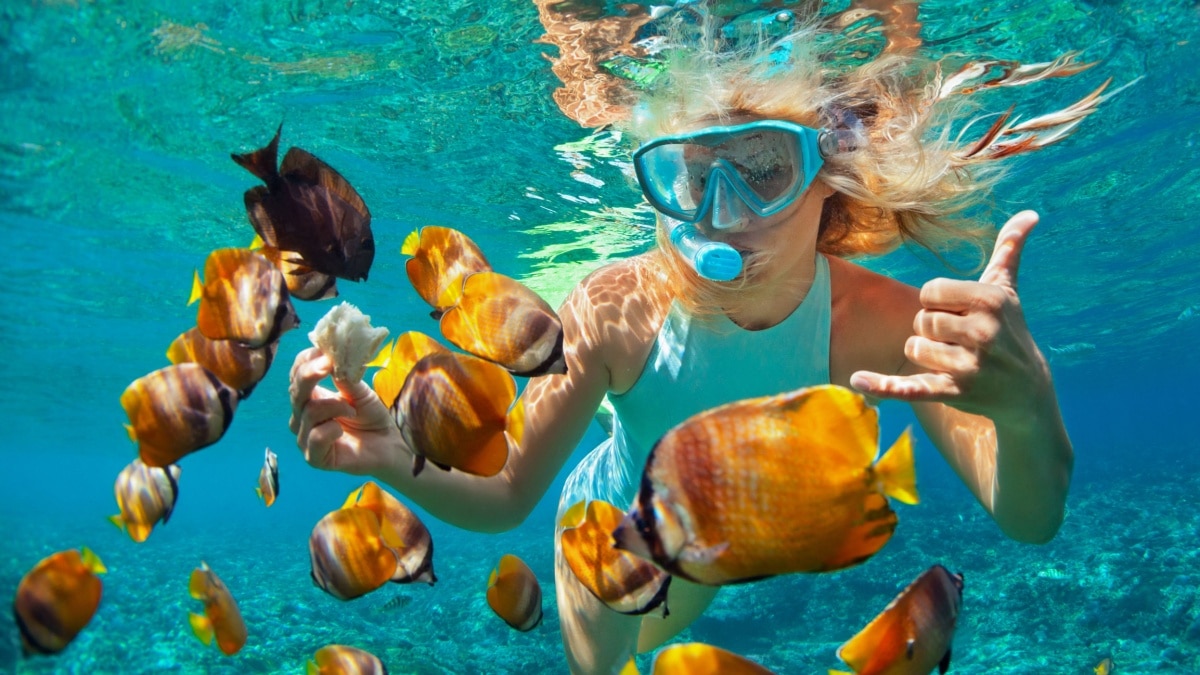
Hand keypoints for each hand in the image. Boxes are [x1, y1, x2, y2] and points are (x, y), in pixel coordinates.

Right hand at [288, 347, 405, 474]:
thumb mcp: (359, 391)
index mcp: (310, 397)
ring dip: (334, 406)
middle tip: (328, 363)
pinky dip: (331, 430)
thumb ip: (344, 376)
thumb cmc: (371, 416)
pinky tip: (342, 429)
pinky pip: (315, 437)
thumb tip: (332, 355)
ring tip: (353, 409)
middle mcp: (301, 417)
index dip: (306, 361)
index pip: (296, 375)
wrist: (388, 444)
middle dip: (310, 374)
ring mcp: (305, 438)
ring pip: (308, 412)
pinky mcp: (315, 458)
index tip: (324, 351)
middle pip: (295, 391)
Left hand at [850, 210, 1050, 423]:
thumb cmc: (1009, 330)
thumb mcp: (1008, 290)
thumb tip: (1030, 213)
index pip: (929, 292)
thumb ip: (1009, 249)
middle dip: (932, 330)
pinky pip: (911, 386)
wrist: (1026, 390)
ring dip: (926, 354)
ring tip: (955, 359)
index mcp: (990, 300)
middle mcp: (983, 331)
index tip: (959, 314)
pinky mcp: (955, 393)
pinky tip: (857, 381)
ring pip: (914, 348)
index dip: (937, 303)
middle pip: (921, 320)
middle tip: (959, 340)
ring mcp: (970, 365)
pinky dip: (883, 386)